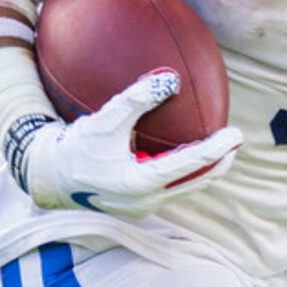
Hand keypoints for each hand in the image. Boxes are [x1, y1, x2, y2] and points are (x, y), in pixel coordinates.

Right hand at [11, 71, 241, 221]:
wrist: (49, 178)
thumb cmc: (75, 147)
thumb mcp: (104, 120)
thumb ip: (136, 99)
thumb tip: (171, 79)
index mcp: (139, 183)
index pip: (189, 166)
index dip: (216, 150)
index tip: (236, 134)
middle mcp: (145, 200)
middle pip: (196, 183)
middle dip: (219, 163)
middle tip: (236, 141)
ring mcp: (143, 207)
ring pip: (185, 189)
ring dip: (203, 170)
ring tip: (219, 150)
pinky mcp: (137, 206)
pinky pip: (170, 188)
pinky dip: (183, 173)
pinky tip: (186, 154)